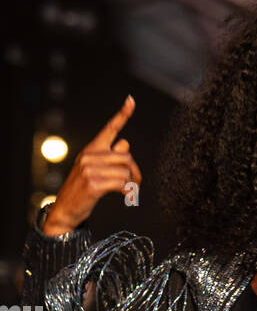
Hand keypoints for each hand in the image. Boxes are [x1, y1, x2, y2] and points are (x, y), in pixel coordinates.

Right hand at [41, 96, 142, 234]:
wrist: (66, 210)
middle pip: (126, 155)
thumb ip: (109, 157)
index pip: (109, 128)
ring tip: (129, 192)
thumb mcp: (94, 169)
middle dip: (136, 171)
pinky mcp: (93, 184)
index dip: (122, 114)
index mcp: (91, 149)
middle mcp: (89, 155)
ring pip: (125, 170)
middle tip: (136, 184)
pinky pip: (121, 183)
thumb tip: (124, 142)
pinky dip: (128, 192)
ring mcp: (90, 169)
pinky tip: (126, 197)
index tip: (131, 101)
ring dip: (132, 184)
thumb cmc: (82, 190)